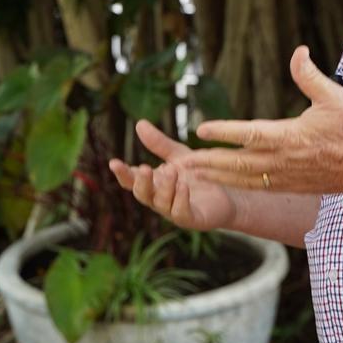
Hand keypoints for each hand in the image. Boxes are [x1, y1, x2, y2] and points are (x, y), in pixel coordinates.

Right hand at [109, 120, 238, 230]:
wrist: (228, 193)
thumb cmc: (198, 175)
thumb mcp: (177, 156)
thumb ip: (159, 144)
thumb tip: (139, 123)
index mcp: (153, 183)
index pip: (131, 180)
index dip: (122, 173)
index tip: (114, 162)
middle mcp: (159, 199)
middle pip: (142, 194)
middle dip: (141, 182)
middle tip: (145, 168)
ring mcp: (173, 211)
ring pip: (161, 203)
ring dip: (164, 187)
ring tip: (171, 171)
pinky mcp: (191, 219)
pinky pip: (180, 213)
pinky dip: (180, 200)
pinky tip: (183, 186)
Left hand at [179, 46, 342, 194]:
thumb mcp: (334, 97)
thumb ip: (310, 76)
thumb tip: (298, 51)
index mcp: (290, 137)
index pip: (249, 134)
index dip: (224, 132)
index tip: (200, 129)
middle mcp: (282, 160)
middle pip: (236, 163)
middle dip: (207, 162)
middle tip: (181, 161)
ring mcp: (284, 177)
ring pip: (242, 179)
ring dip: (214, 175)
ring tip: (190, 173)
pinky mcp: (289, 186)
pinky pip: (255, 187)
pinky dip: (233, 184)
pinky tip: (219, 181)